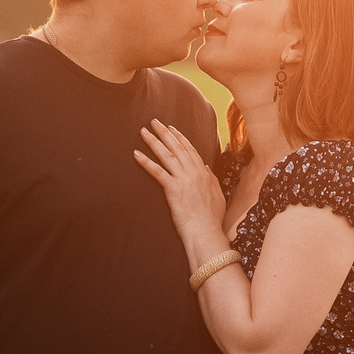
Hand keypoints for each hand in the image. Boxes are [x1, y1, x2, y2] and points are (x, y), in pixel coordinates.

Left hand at [132, 120, 226, 243]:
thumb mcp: (217, 195)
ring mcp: (183, 179)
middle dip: (164, 132)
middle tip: (153, 122)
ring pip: (166, 155)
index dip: (179, 137)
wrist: (206, 232)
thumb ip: (210, 178)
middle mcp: (193, 172)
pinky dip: (146, 162)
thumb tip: (205, 166)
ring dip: (153, 141)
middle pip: (176, 147)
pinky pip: (157, 172)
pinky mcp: (173, 189)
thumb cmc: (211, 219)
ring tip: (143, 131)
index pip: (189, 149)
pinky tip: (136, 154)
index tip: (171, 128)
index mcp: (203, 173)